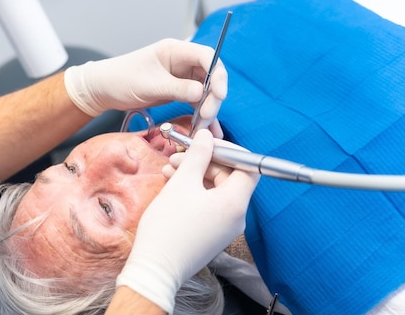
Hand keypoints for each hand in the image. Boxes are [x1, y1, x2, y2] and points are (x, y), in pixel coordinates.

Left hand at [64, 38, 226, 116]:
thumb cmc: (120, 79)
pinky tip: (204, 128)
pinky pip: (196, 101)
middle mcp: (182, 61)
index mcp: (175, 50)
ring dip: (208, 108)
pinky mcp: (179, 90)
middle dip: (213, 97)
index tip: (219, 94)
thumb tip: (202, 94)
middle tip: (207, 116)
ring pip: (206, 91)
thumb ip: (177, 89)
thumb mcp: (149, 85)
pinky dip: (200, 114)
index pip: (207, 56)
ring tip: (204, 128)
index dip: (218, 74)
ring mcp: (181, 76)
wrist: (103, 89)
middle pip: (210, 75)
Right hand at [115, 130, 259, 312]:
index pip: (248, 167)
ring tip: (169, 168)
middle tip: (178, 156)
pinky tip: (172, 184)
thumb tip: (208, 135)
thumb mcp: (182, 182)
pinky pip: (210, 204)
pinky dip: (194, 191)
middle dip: (204, 162)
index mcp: (235, 202)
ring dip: (195, 174)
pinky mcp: (213, 234)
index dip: (229, 150)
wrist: (155, 269)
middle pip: (230, 177)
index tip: (206, 143)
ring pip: (216, 190)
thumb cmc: (169, 225)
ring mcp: (225, 227)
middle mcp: (236, 216)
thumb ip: (198, 155)